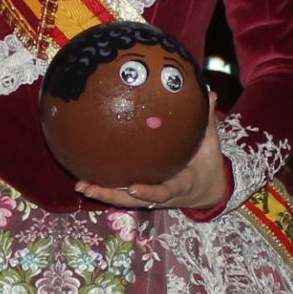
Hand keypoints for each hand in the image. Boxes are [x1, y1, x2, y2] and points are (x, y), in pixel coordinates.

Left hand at [74, 100, 229, 214]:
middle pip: (134, 200)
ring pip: (124, 200)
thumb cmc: (207, 164)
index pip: (164, 192)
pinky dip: (105, 187)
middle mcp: (163, 195)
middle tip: (90, 187)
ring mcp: (151, 197)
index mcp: (181, 186)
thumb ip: (208, 121)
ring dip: (102, 193)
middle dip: (112, 196)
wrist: (208, 188)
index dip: (150, 192)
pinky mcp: (143, 194)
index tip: (134, 187)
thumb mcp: (211, 145)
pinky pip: (122, 193)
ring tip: (81, 185)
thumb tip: (210, 93)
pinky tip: (85, 180)